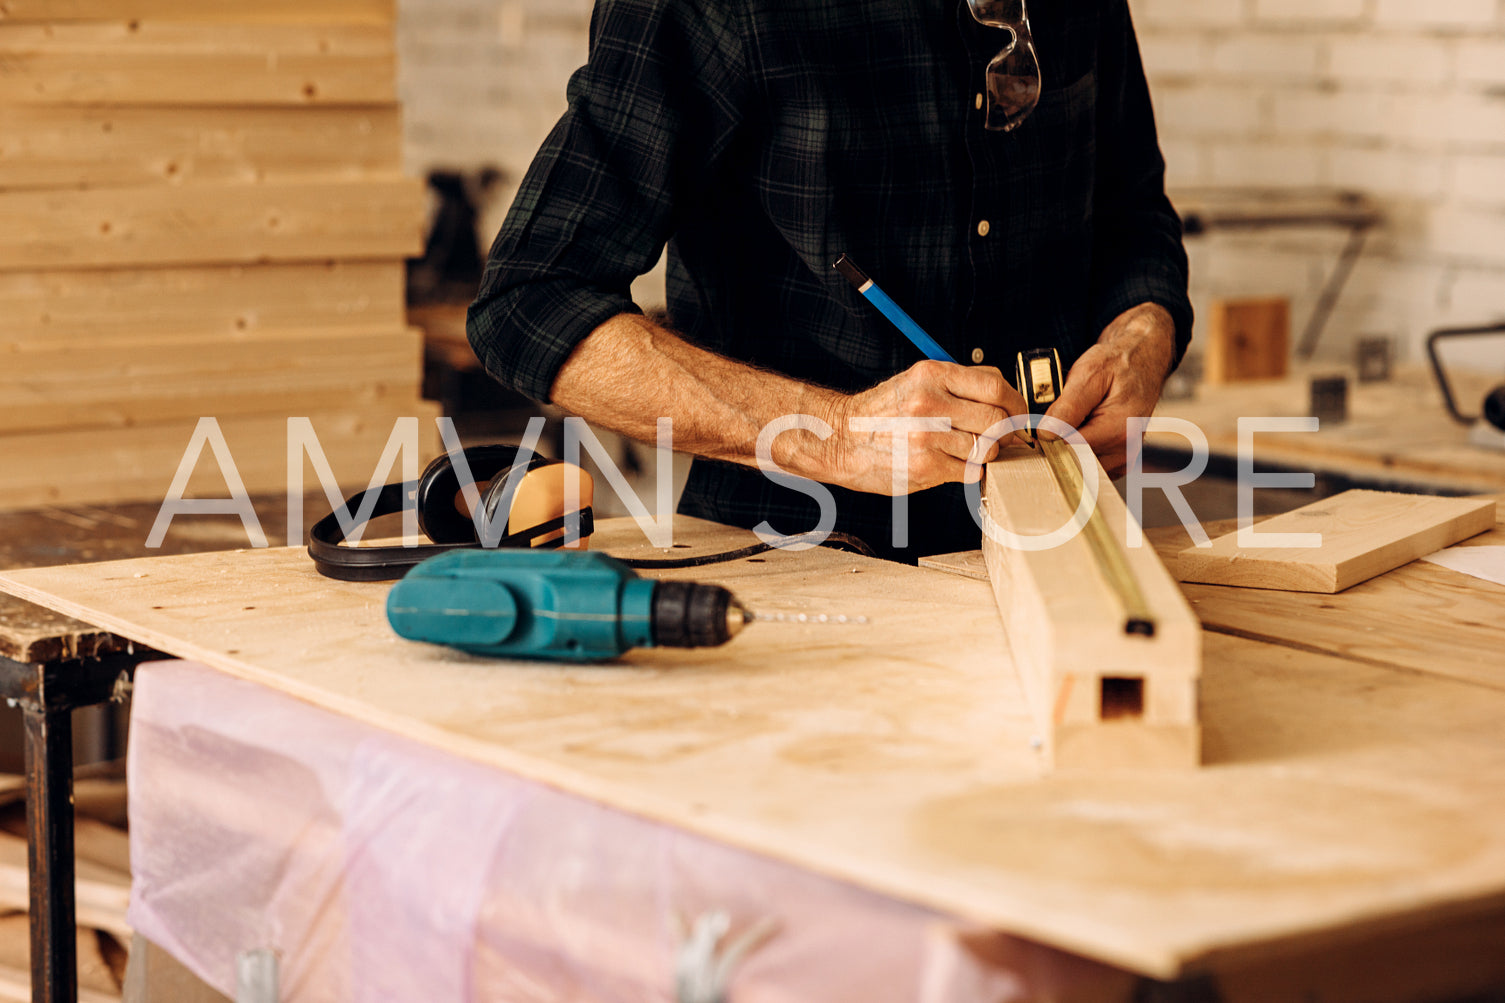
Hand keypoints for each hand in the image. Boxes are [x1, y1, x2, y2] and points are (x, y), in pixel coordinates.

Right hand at [822, 360, 1029, 494]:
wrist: (839, 438)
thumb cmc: (883, 413)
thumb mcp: (917, 382)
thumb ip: (959, 386)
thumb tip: (1006, 400)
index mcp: (932, 374)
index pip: (995, 384)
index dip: (1014, 403)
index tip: (1016, 415)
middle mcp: (929, 402)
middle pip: (996, 419)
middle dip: (1004, 433)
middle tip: (998, 439)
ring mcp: (926, 436)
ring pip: (986, 449)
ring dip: (983, 455)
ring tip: (962, 451)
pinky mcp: (924, 466)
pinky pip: (969, 472)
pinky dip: (967, 471)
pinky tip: (947, 464)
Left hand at [1043, 303, 1175, 477]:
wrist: (1142, 359)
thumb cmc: (1118, 362)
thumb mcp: (1089, 374)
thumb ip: (1067, 407)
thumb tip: (1045, 434)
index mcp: (1118, 430)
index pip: (1070, 451)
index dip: (1049, 439)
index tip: (1039, 425)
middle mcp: (1126, 449)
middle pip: (1075, 461)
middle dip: (1059, 442)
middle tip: (1057, 417)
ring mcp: (1125, 455)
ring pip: (1081, 464)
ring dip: (1070, 445)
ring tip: (1076, 418)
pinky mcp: (1121, 457)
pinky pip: (1091, 464)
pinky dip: (1081, 449)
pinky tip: (1082, 428)